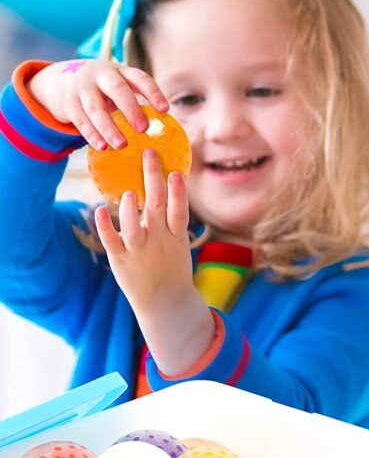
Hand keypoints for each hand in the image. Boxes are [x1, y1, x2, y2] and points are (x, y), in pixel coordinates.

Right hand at [27, 59, 168, 150]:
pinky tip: (102, 146)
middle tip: (143, 129)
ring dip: (109, 127)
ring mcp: (82, 87)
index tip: (165, 109)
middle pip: (117, 89)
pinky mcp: (68, 102)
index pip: (140, 78)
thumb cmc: (103, 89)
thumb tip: (164, 127)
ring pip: (95, 107)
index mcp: (120, 71)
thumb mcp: (119, 86)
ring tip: (122, 145)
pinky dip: (91, 134)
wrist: (60, 79)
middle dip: (131, 109)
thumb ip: (136, 100)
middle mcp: (101, 75)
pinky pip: (80, 119)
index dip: (153, 92)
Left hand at [94, 149, 213, 375]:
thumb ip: (170, 220)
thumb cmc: (172, 267)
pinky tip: (99, 210)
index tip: (175, 171)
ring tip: (129, 192)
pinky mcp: (120, 260)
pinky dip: (104, 226)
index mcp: (176, 237)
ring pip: (133, 225)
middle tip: (148, 155)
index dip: (178, 191)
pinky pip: (111, 241)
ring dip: (130, 207)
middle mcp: (158, 241)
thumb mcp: (179, 244)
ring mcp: (139, 251)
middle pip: (157, 206)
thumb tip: (163, 188)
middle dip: (153, 178)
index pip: (179, 210)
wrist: (165, 302)